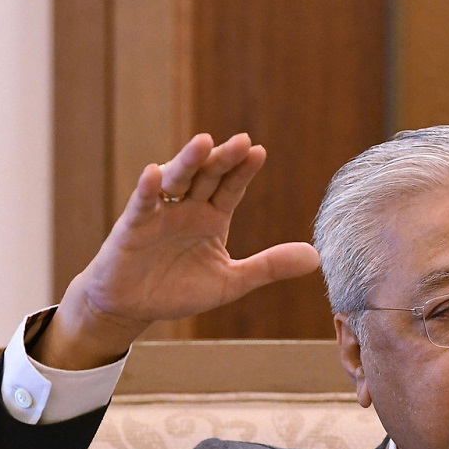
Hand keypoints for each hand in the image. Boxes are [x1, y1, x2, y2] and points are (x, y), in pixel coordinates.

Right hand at [33, 133, 319, 368]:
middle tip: (242, 141)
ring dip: (188, 161)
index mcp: (212, 217)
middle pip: (207, 176)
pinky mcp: (132, 227)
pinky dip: (147, 189)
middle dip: (223, 158)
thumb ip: (269, 267)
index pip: (231, 188)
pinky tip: (154, 174)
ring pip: (176, 181)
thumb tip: (316, 256)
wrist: (134, 307)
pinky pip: (142, 205)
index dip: (243, 171)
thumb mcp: (232, 282)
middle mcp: (187, 208)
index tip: (259, 152)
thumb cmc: (179, 289)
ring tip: (203, 142)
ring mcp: (160, 214)